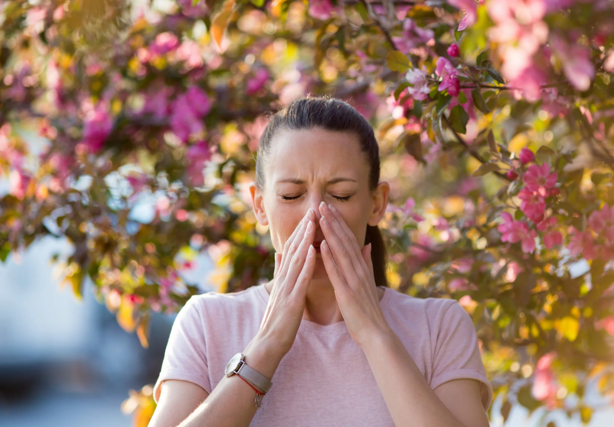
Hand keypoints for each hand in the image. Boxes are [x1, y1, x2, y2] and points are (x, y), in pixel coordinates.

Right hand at [256, 208, 316, 357]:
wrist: (268, 343)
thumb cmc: (277, 320)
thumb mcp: (279, 291)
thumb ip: (280, 272)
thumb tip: (279, 253)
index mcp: (283, 277)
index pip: (292, 249)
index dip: (301, 231)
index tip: (310, 214)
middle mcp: (283, 279)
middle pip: (293, 249)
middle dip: (303, 229)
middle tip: (312, 209)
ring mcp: (286, 289)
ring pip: (296, 259)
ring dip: (305, 239)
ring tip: (313, 222)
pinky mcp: (292, 301)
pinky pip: (300, 279)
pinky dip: (307, 263)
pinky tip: (313, 250)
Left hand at [317, 201, 390, 346]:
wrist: (375, 333)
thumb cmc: (367, 309)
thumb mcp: (367, 282)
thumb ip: (366, 262)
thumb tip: (365, 245)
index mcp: (361, 267)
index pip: (349, 239)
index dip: (339, 222)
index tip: (329, 208)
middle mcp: (359, 269)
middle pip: (345, 240)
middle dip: (333, 221)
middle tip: (322, 203)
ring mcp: (353, 280)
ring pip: (340, 251)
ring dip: (330, 232)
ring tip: (321, 216)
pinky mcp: (347, 292)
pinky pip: (337, 271)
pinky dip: (329, 257)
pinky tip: (322, 244)